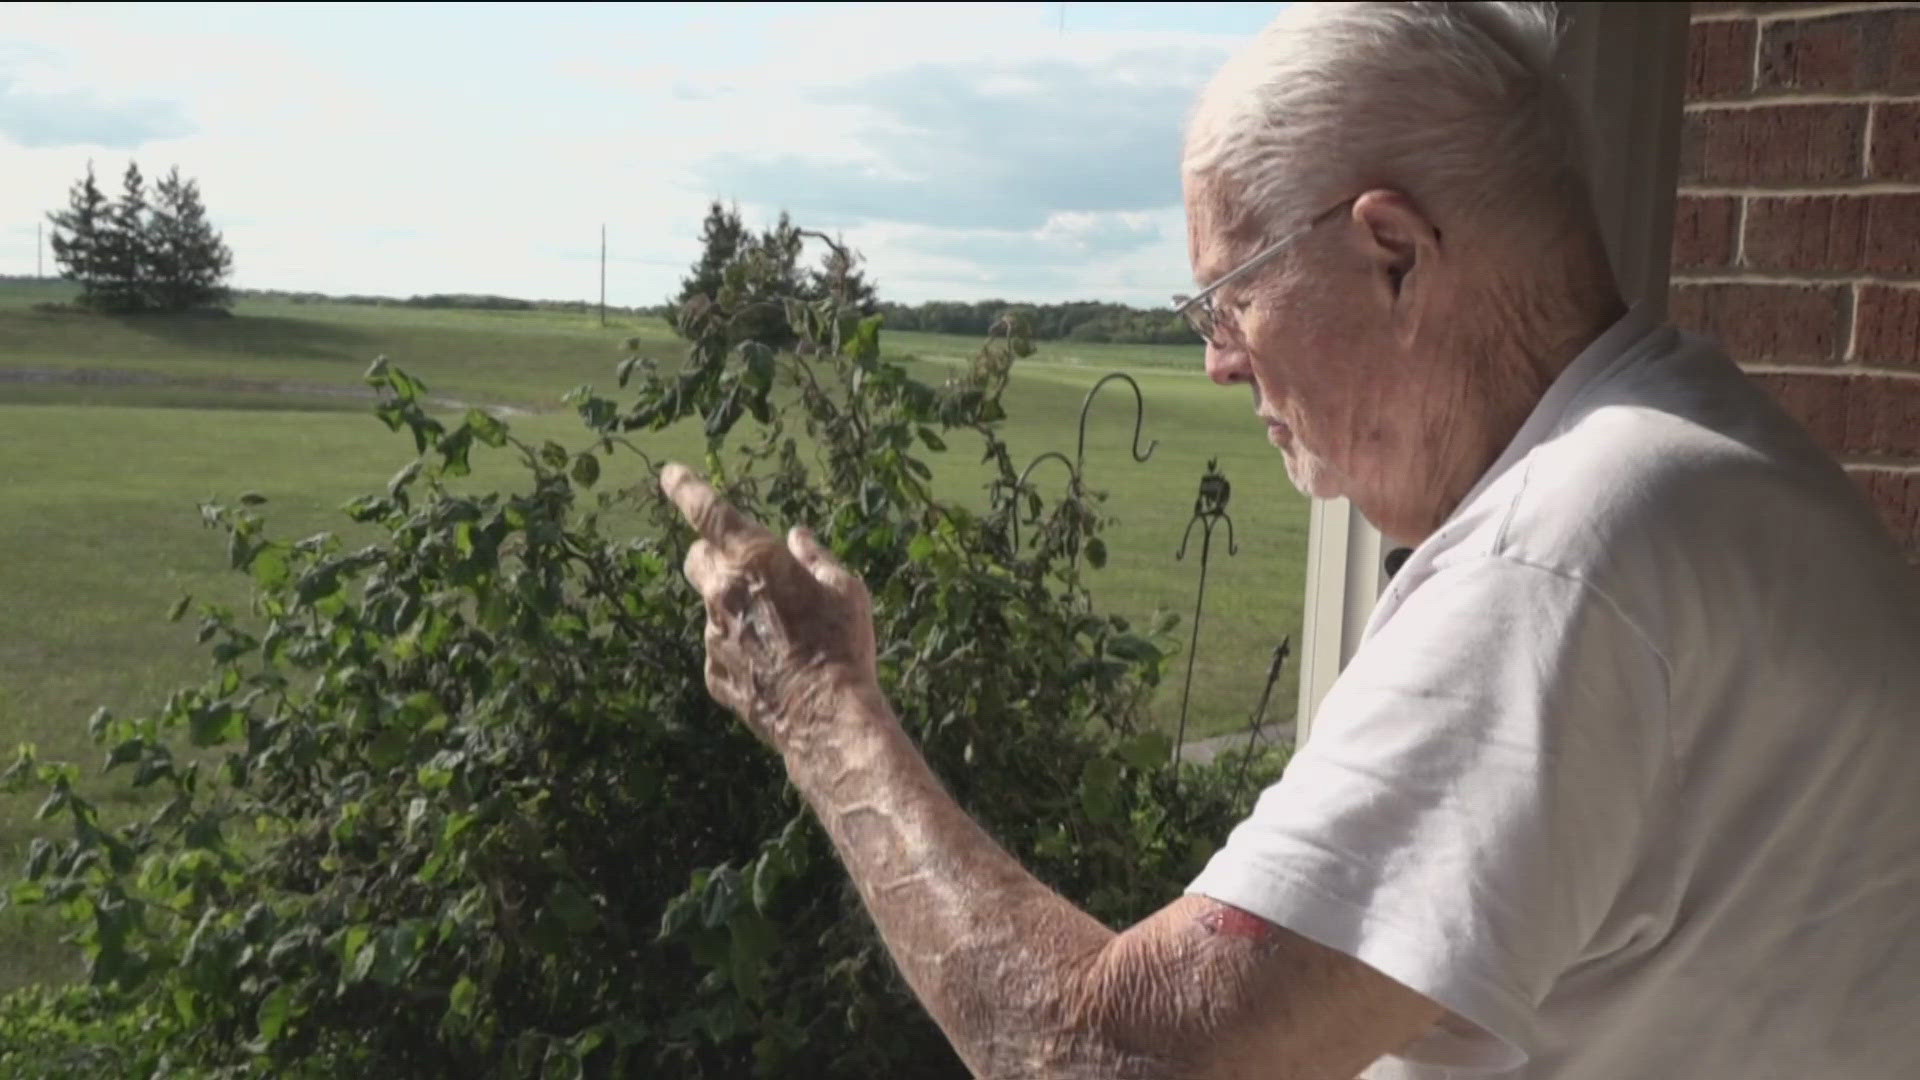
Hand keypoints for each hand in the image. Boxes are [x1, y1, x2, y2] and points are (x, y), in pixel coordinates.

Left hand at [660, 463, 878, 751]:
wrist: (827, 717)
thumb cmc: (842, 645)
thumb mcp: (846, 589)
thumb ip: (816, 558)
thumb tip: (797, 537)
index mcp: (754, 559)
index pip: (708, 511)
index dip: (686, 488)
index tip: (670, 475)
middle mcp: (722, 592)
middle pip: (697, 557)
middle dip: (713, 555)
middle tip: (746, 569)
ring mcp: (712, 635)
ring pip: (713, 608)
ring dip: (736, 610)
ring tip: (783, 637)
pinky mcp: (713, 673)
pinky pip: (721, 650)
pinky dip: (740, 650)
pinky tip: (774, 668)